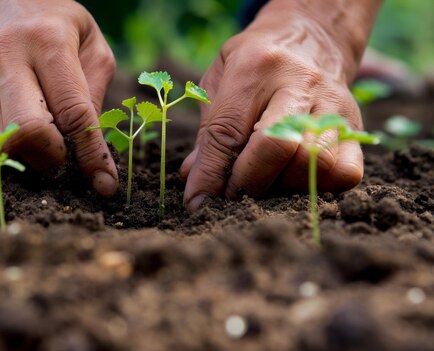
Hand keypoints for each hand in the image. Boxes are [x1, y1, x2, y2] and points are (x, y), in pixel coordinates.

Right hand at [0, 0, 117, 196]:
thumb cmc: (56, 27)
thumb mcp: (92, 44)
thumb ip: (94, 94)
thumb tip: (89, 151)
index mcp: (48, 42)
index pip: (72, 112)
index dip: (91, 155)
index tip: (104, 185)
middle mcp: (6, 58)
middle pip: (26, 131)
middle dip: (52, 159)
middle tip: (63, 161)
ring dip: (27, 163)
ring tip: (41, 151)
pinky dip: (2, 165)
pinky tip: (17, 152)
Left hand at [180, 0, 381, 211]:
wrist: (311, 36)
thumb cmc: (254, 65)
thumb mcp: (219, 80)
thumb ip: (208, 132)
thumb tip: (195, 182)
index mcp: (255, 67)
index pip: (228, 131)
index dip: (210, 174)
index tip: (198, 202)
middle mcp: (300, 83)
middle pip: (275, 147)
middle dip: (247, 182)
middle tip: (235, 190)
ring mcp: (333, 105)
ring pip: (312, 164)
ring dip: (282, 186)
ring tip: (267, 179)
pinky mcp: (355, 127)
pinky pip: (345, 173)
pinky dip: (318, 187)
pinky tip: (297, 177)